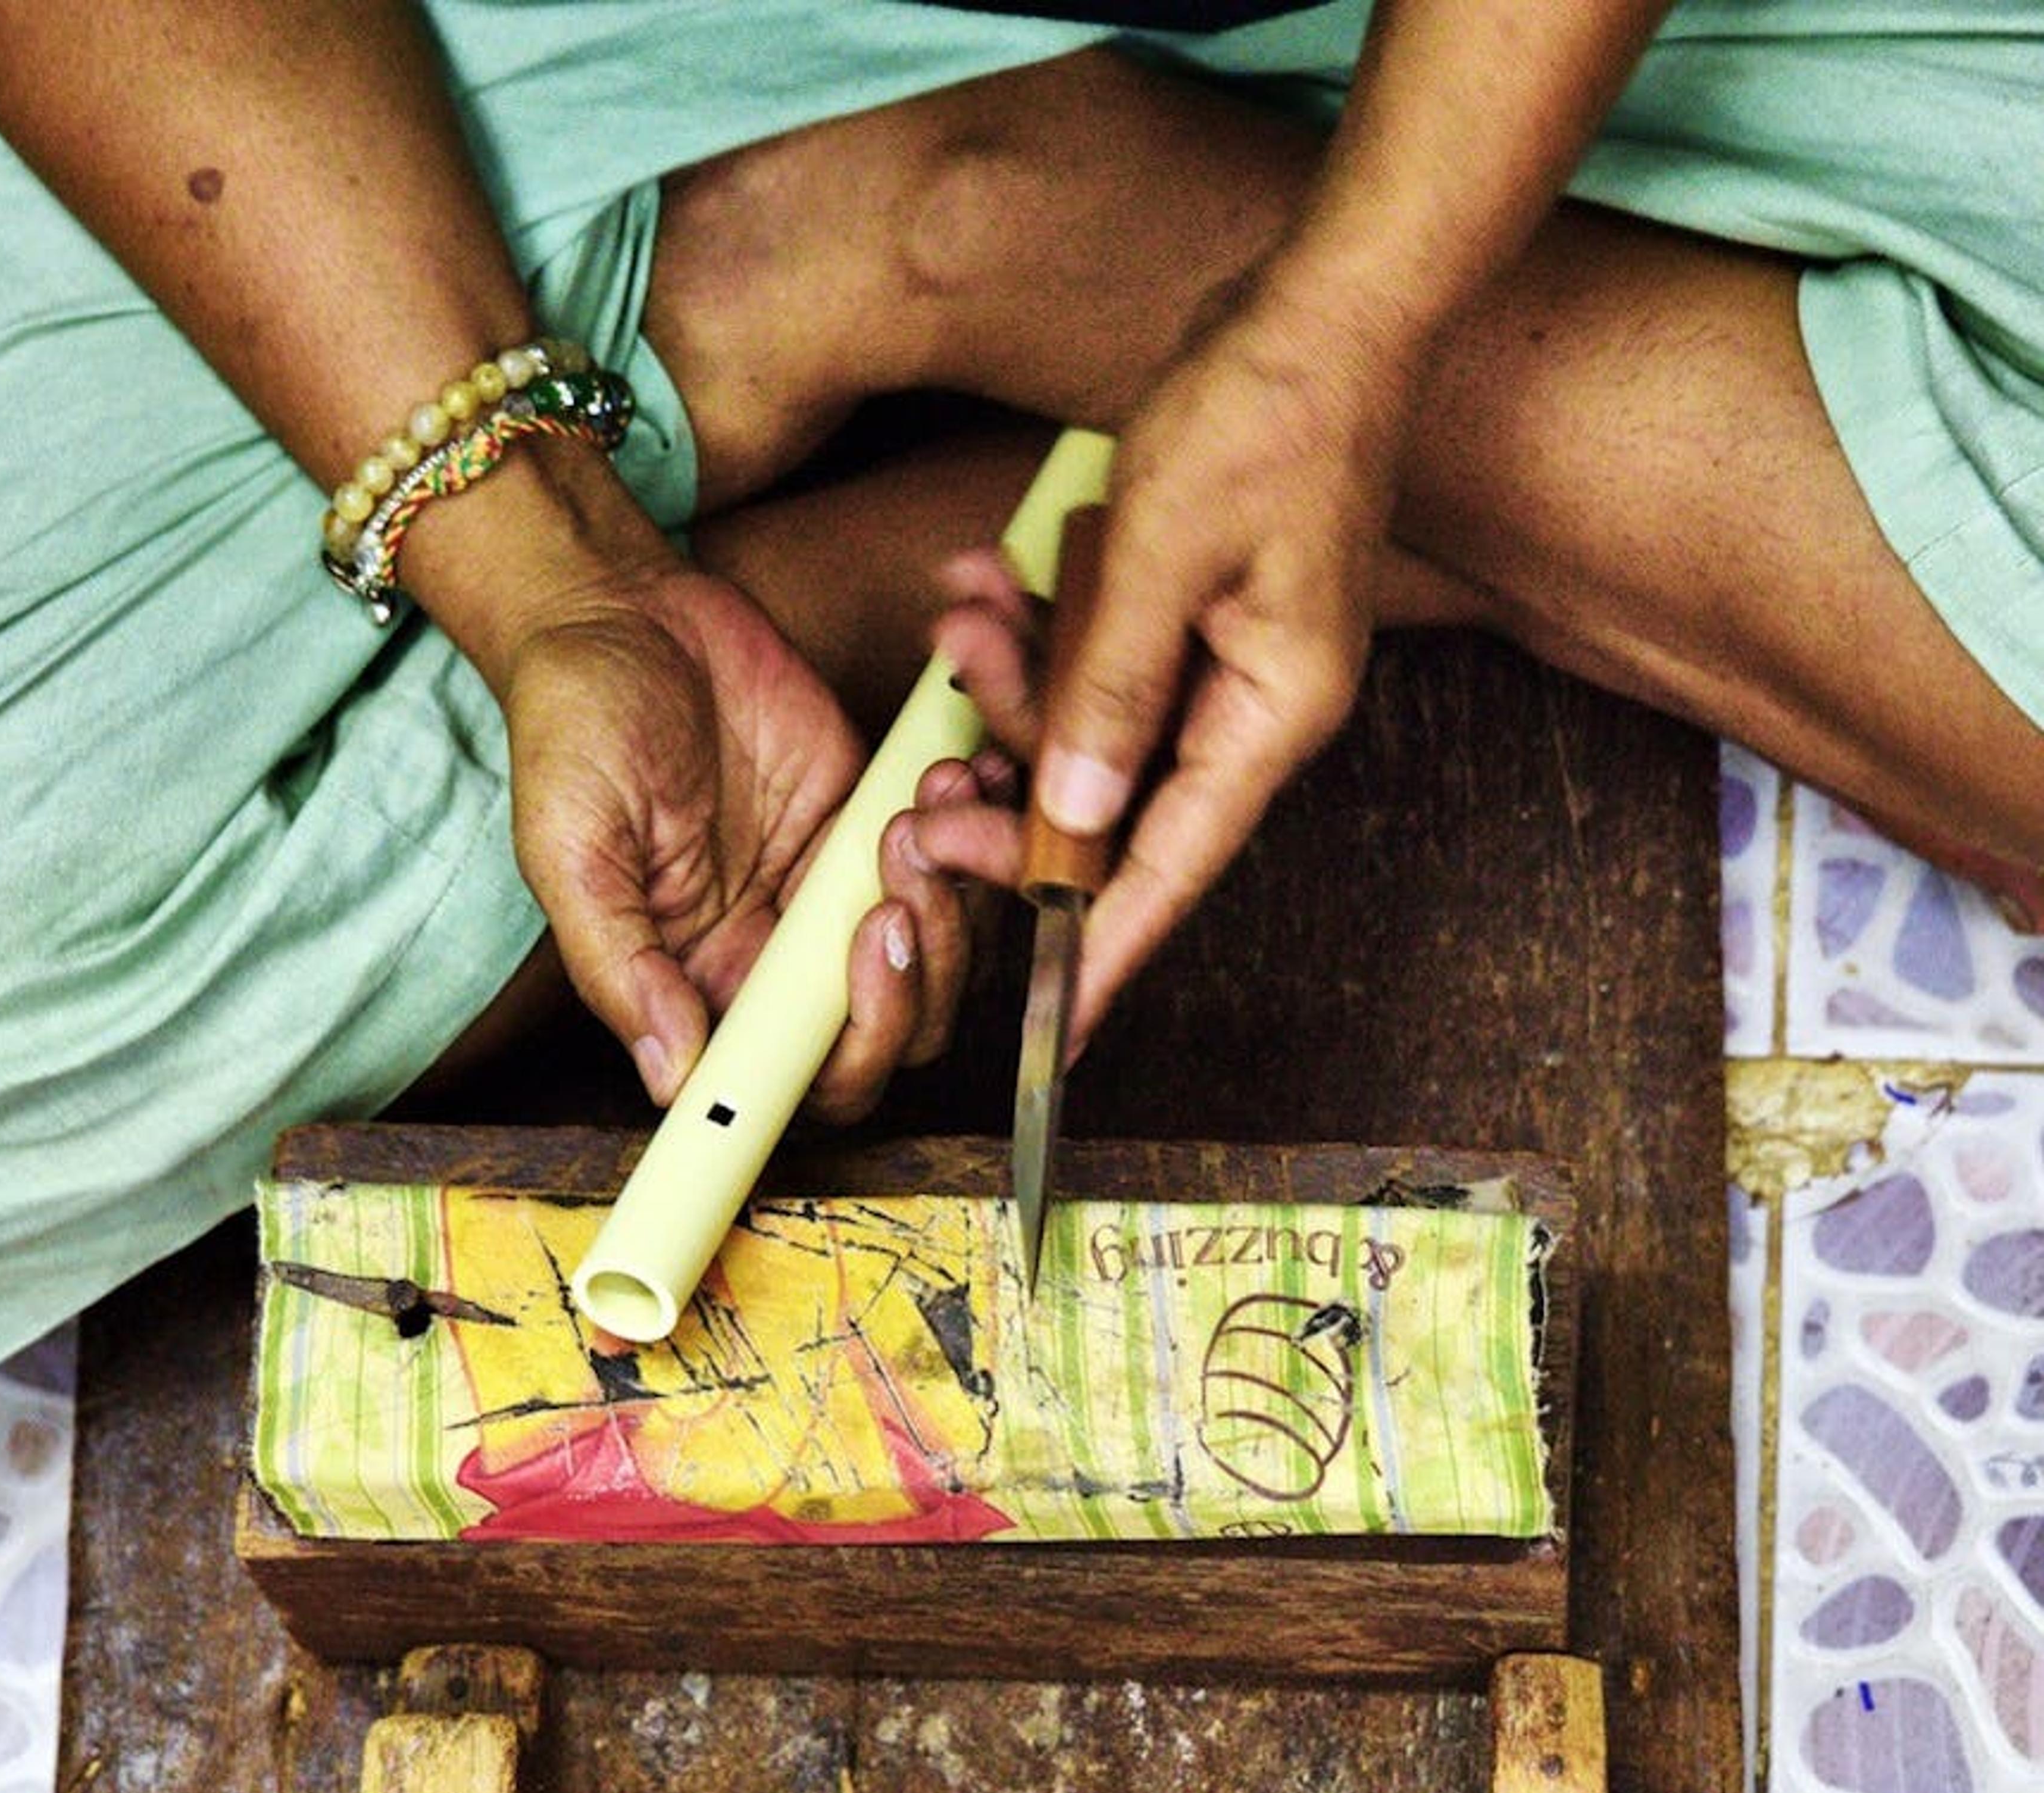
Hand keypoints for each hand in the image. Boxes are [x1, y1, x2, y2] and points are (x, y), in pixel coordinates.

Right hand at [500, 555, 976, 1121]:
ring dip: (961, 892)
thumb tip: (672, 1077)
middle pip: (900, 1033)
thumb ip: (618, 967)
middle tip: (908, 858)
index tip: (870, 945)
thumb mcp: (571, 851)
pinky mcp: (871, 822)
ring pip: (946, 956)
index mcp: (708, 988)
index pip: (806, 1080)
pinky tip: (963, 767)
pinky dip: (979, 824)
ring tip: (928, 798)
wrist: (622, 612)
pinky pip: (956, 861)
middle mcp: (779, 959)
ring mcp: (834, 893)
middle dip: (930, 965)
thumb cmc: (573, 729)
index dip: (861, 1043)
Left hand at [923, 254, 1430, 1054]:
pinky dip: (1048, 629)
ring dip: (1020, 681)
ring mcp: (1232, 661)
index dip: (1108, 946)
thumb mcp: (1166, 553)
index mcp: (1272, 715)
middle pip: (1119, 801)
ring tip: (964, 614)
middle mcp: (1258, 707)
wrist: (1328, 301)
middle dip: (1019, 782)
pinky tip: (991, 586)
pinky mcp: (1200, 614)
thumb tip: (1073, 813)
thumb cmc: (1266, 412)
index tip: (1052, 1022)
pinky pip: (1106, 658)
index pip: (1175, 866)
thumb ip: (1111, 691)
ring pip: (1098, 725)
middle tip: (934, 783)